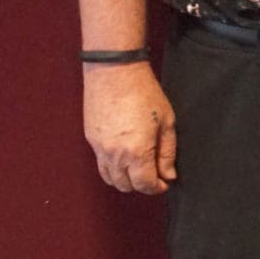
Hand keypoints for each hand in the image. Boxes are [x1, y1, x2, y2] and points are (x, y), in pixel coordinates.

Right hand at [82, 61, 176, 194]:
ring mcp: (99, 148)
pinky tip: (124, 157)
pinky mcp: (90, 139)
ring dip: (125, 179)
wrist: (114, 71)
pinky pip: (100, 164)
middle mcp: (115, 155)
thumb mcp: (166, 122)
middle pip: (126, 186)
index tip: (164, 182)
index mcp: (137, 152)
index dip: (157, 188)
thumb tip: (168, 175)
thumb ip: (168, 153)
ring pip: (110, 179)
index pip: (145, 185)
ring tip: (138, 168)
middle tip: (153, 175)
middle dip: (141, 185)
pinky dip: (112, 168)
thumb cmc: (144, 93)